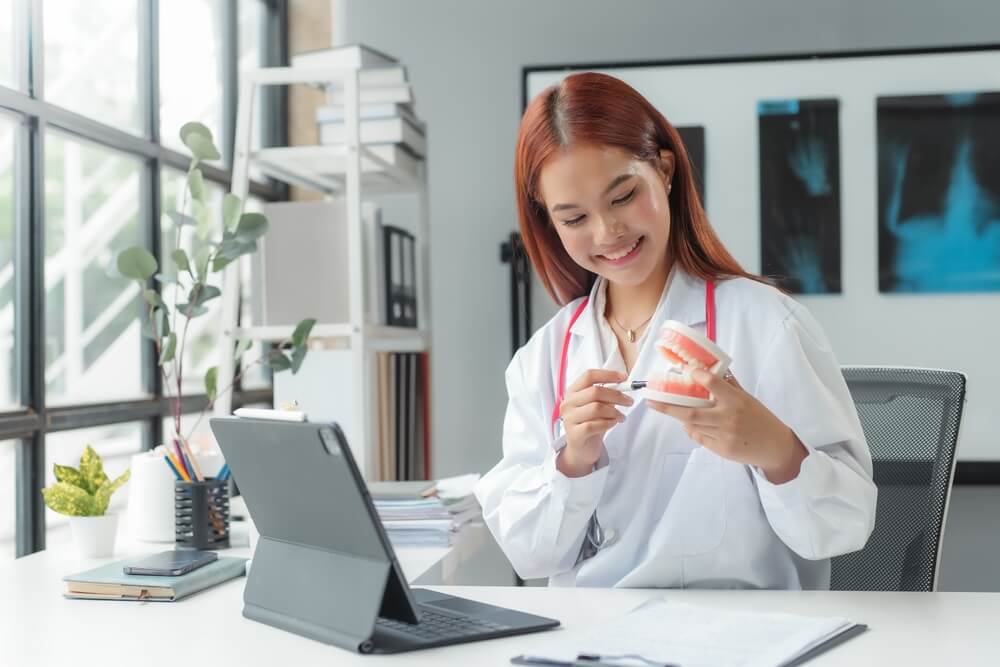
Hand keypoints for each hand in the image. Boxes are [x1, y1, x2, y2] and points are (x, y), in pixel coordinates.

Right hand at [557, 369, 632, 477]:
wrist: (581, 449)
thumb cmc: (591, 424)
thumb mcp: (597, 406)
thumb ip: (606, 394)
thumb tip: (623, 383)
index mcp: (572, 392)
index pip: (588, 376)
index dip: (608, 374)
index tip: (624, 378)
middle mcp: (568, 403)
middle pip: (594, 391)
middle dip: (616, 395)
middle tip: (629, 401)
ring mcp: (569, 419)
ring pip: (596, 408)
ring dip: (615, 412)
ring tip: (622, 417)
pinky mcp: (574, 434)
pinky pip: (595, 425)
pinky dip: (609, 423)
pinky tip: (613, 424)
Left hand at [647, 368, 807, 483]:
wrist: (775, 446)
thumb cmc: (760, 418)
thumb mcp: (748, 399)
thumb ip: (728, 387)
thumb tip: (708, 369)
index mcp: (737, 400)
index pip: (714, 384)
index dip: (698, 376)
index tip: (687, 370)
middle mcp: (728, 417)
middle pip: (691, 412)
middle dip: (668, 407)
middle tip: (651, 400)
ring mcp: (724, 435)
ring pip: (692, 425)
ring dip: (679, 417)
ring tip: (669, 409)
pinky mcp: (721, 449)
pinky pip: (699, 437)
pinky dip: (692, 429)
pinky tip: (690, 424)